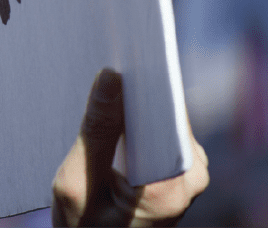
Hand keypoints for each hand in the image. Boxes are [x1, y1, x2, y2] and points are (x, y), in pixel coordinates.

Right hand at [51, 69, 208, 226]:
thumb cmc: (83, 227)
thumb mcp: (76, 182)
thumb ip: (96, 130)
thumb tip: (110, 75)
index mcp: (171, 188)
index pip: (166, 118)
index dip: (145, 84)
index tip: (125, 56)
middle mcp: (191, 179)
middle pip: (167, 116)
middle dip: (136, 92)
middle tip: (107, 68)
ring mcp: (187, 174)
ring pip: (163, 120)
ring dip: (134, 104)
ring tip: (107, 84)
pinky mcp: (178, 169)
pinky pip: (160, 130)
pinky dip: (136, 118)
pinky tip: (112, 107)